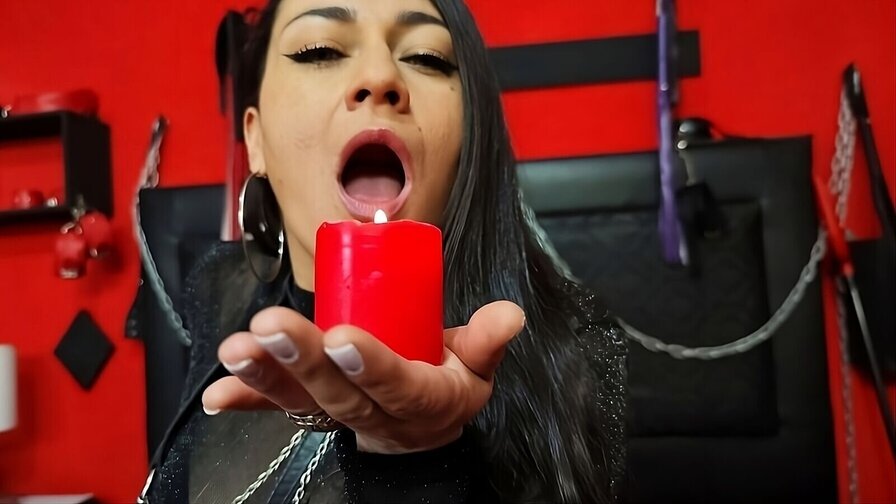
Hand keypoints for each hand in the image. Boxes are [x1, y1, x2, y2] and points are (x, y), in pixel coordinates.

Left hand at [201, 300, 524, 452]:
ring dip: (265, 376)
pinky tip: (217, 393)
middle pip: (339, 395)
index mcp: (423, 401)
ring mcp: (341, 415)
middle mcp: (378, 415)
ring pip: (303, 401)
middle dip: (304, 361)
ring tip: (237, 351)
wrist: (423, 425)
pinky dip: (247, 400)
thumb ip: (487, 339)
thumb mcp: (477, 365)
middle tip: (274, 328)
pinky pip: (280, 409)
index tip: (343, 336)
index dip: (371, 365)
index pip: (398, 386)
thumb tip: (508, 314)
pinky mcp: (315, 410)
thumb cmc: (447, 382)